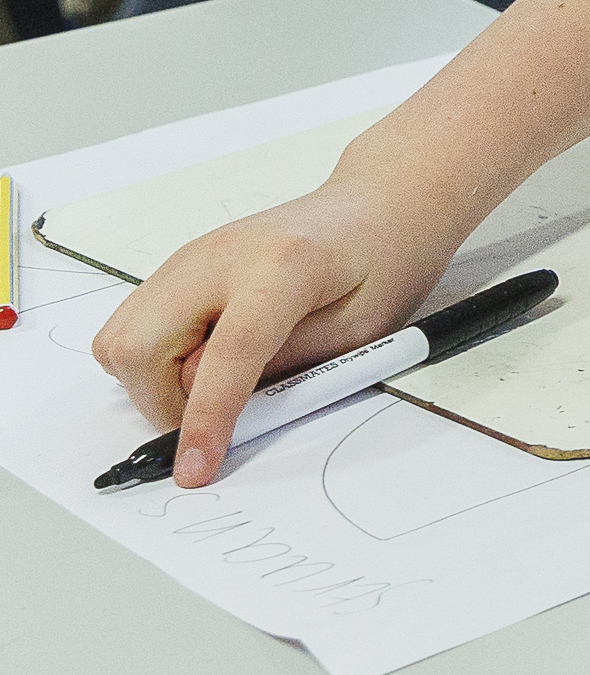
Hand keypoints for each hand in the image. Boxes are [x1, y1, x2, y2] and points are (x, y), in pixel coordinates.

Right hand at [89, 172, 466, 486]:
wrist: (378, 205)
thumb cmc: (383, 261)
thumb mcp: (362, 330)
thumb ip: (289, 369)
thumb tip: (217, 409)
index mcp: (283, 266)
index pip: (227, 354)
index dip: (207, 419)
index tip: (194, 469)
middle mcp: (221, 255)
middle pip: (140, 347)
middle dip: (163, 403)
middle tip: (217, 416)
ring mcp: (191, 257)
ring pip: (120, 340)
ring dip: (153, 382)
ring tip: (215, 380)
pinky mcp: (179, 267)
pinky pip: (132, 326)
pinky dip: (152, 358)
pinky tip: (203, 355)